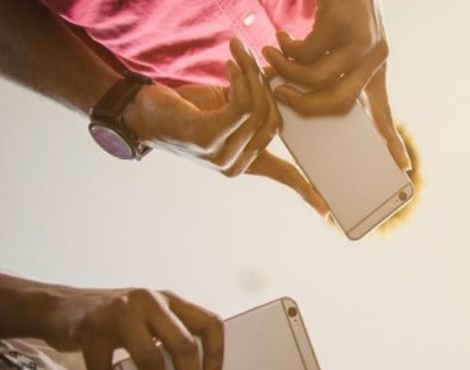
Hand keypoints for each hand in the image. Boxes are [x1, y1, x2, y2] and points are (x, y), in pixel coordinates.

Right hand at [42, 286, 222, 369]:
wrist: (57, 306)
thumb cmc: (111, 322)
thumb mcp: (147, 319)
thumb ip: (168, 338)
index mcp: (169, 301)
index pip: (210, 323)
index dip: (217, 355)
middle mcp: (149, 301)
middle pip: (183, 345)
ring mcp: (119, 311)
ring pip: (150, 358)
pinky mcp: (91, 326)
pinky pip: (105, 367)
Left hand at [125, 38, 327, 214]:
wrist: (141, 111)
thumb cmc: (185, 110)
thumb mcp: (227, 109)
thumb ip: (254, 108)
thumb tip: (279, 85)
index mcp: (244, 164)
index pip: (283, 176)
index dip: (307, 192)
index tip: (329, 215)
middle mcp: (235, 166)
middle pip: (274, 123)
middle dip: (268, 86)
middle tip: (254, 60)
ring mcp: (221, 155)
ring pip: (259, 111)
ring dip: (251, 75)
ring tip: (239, 55)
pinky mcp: (207, 138)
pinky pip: (241, 106)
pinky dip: (240, 79)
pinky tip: (230, 65)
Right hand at [264, 0, 410, 170]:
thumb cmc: (334, 11)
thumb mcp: (340, 46)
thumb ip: (331, 75)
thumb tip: (298, 104)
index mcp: (375, 69)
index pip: (384, 112)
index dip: (391, 142)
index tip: (404, 170)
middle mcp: (374, 57)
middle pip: (340, 103)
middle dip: (304, 106)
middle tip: (280, 97)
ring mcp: (362, 42)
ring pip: (318, 80)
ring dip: (287, 73)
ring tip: (271, 61)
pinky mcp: (343, 25)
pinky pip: (306, 54)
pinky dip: (287, 51)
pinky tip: (282, 40)